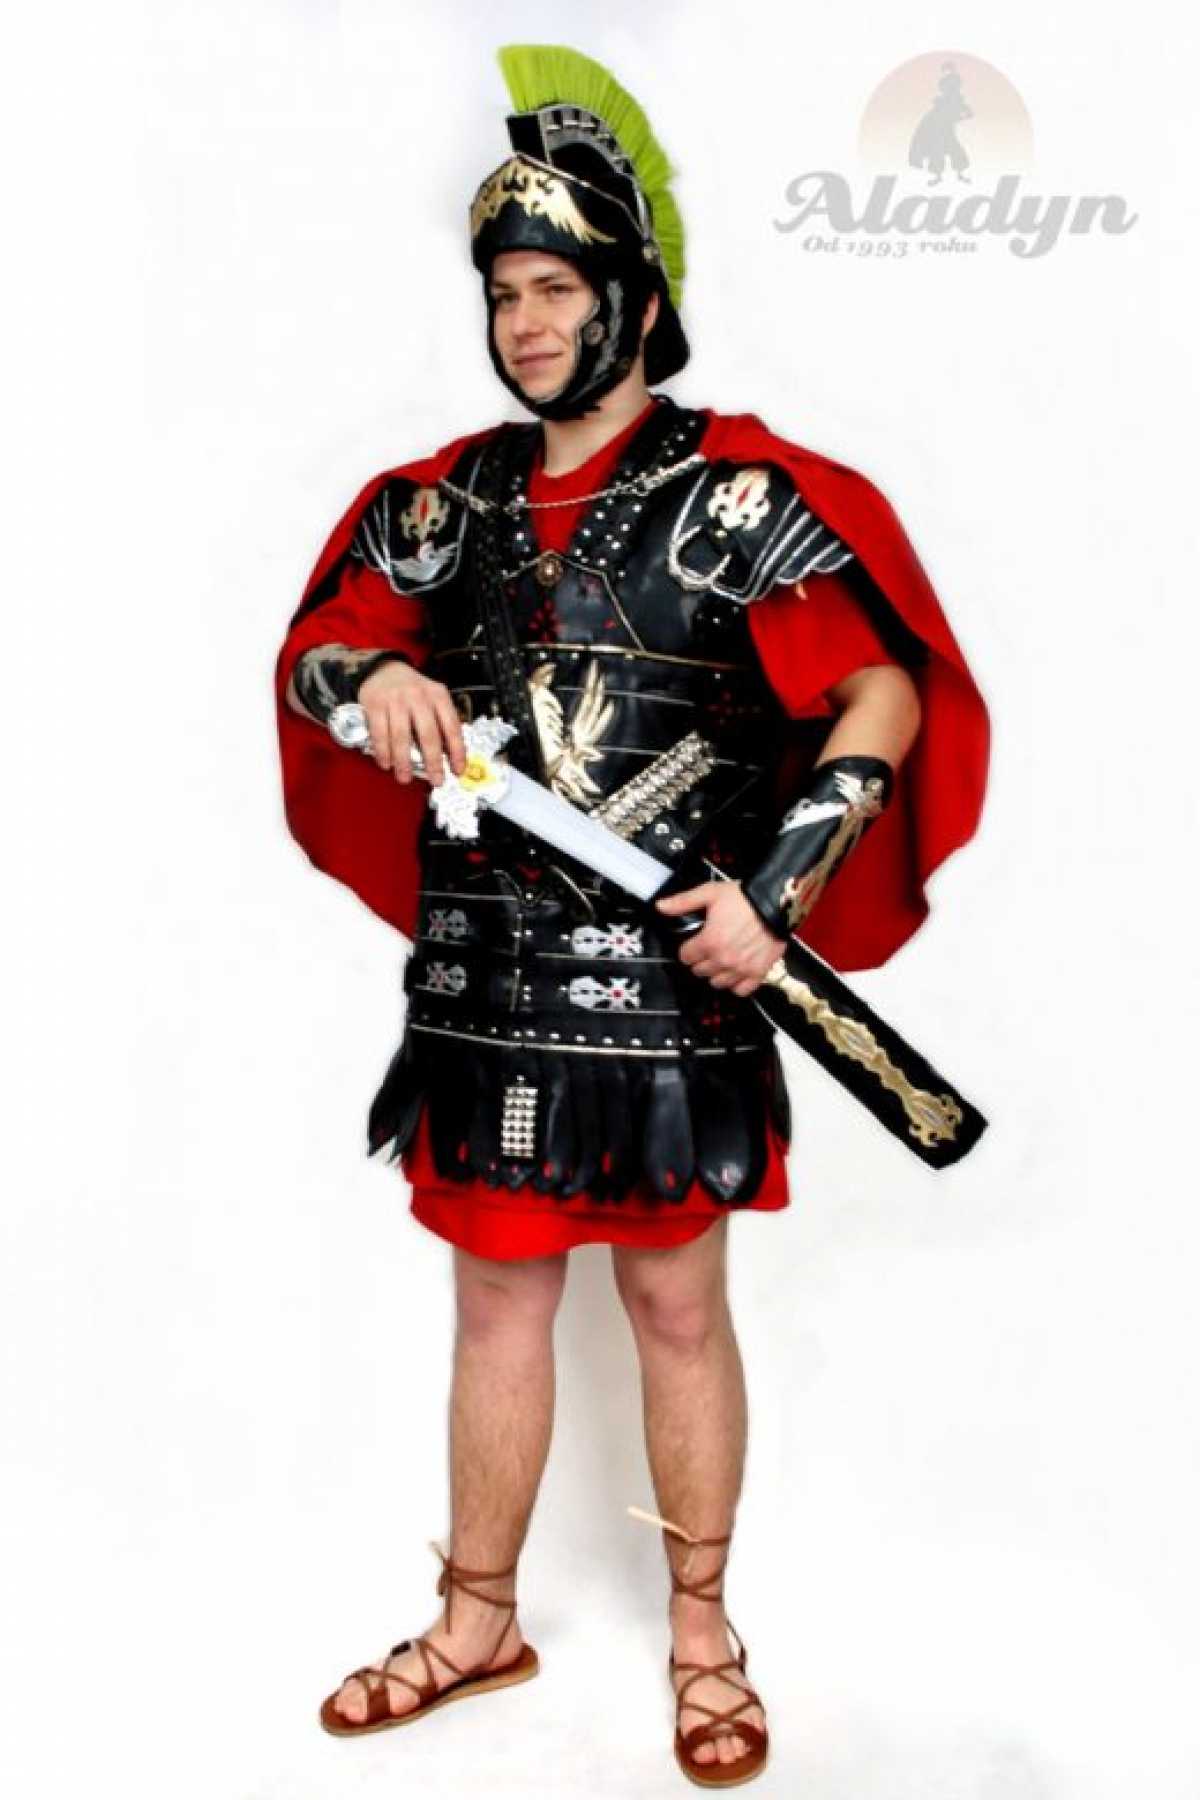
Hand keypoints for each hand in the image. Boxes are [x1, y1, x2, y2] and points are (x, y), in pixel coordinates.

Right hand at [357, 662, 467, 786]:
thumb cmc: (411, 690)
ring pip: (401, 737)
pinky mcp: (375, 704)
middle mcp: (418, 696)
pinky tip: (386, 763)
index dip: (457, 751)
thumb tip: (449, 756)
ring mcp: (396, 700)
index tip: (458, 770)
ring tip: (405, 777)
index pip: (452, 727)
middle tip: (435, 780)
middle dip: (433, 762)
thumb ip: (441, 723)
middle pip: (428, 734)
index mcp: (438, 695)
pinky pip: (379, 733)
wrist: (382, 669)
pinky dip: (383, 751)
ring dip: (404, 762)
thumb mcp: (432, 698)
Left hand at [654, 880, 787, 995]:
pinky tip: (736, 973)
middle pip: (700, 971)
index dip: (687, 949)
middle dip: (700, 960)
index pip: (686, 956)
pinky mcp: (758, 972)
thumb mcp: (710, 893)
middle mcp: (724, 959)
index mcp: (709, 941)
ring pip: (718, 983)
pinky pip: (741, 990)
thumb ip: (683, 902)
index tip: (692, 944)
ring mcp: (741, 968)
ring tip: (721, 961)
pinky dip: (737, 984)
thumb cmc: (746, 897)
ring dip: (716, 973)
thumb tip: (661, 906)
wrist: (776, 903)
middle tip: (707, 950)